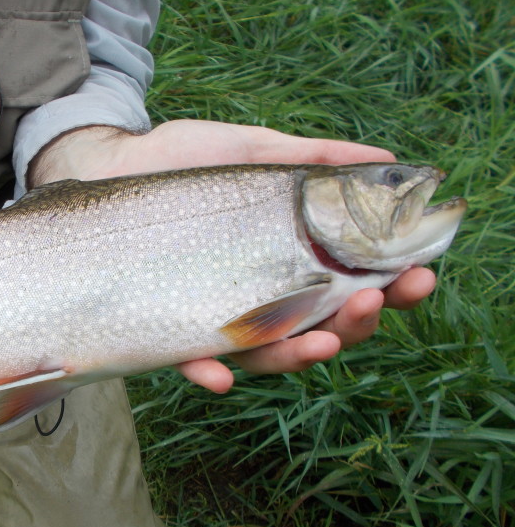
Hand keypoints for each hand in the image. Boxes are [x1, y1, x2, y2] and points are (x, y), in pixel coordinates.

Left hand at [29, 120, 436, 391]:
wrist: (106, 164)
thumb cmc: (180, 160)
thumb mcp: (249, 150)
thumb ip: (311, 160)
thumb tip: (389, 162)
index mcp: (285, 260)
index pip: (350, 284)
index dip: (391, 288)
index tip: (420, 275)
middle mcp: (257, 296)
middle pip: (321, 326)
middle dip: (356, 324)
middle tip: (373, 302)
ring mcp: (214, 315)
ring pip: (267, 355)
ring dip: (298, 356)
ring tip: (323, 343)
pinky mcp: (167, 327)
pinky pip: (190, 360)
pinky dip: (208, 372)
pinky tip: (221, 376)